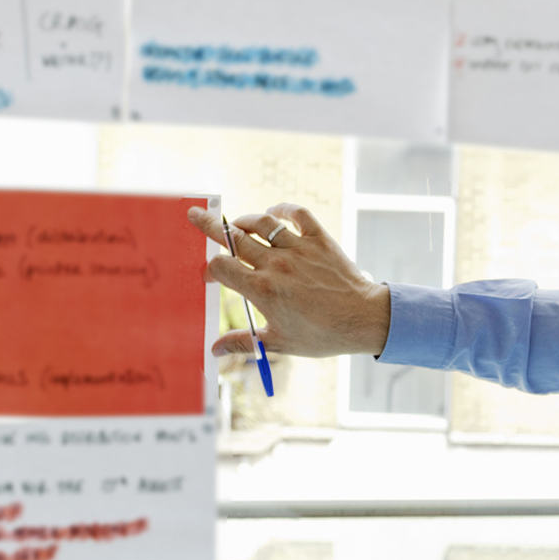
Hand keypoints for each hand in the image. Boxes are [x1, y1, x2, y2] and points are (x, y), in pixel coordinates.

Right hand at [188, 202, 390, 358]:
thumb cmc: (323, 335)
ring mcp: (299, 249)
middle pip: (233, 238)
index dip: (210, 269)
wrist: (364, 320)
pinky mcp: (319, 240)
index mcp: (263, 290)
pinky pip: (297, 214)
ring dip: (244, 220)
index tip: (212, 276)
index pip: (221, 268)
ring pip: (262, 223)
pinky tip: (274, 212)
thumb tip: (216, 350)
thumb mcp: (281, 343)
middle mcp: (277, 265)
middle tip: (194, 215)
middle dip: (209, 227)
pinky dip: (283, 209)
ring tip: (236, 223)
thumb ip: (245, 342)